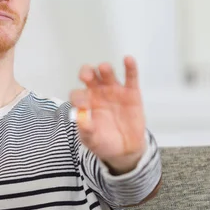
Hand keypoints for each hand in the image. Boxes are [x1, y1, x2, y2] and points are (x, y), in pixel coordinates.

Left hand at [70, 56, 146, 174]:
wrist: (125, 150)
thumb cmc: (104, 142)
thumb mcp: (91, 140)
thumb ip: (85, 130)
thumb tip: (79, 119)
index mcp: (85, 102)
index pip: (77, 94)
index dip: (78, 97)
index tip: (82, 105)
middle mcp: (98, 92)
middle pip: (90, 76)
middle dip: (86, 73)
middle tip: (86, 76)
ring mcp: (114, 90)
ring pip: (108, 74)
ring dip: (104, 69)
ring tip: (103, 68)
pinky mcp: (131, 93)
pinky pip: (131, 77)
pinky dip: (130, 67)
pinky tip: (128, 59)